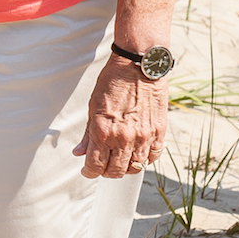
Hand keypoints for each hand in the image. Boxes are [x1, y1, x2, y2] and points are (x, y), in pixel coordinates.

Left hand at [76, 58, 166, 177]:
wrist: (138, 65)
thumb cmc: (113, 82)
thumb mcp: (93, 107)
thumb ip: (87, 134)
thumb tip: (79, 153)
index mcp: (103, 132)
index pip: (95, 165)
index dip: (90, 172)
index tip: (88, 171)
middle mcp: (124, 138)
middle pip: (116, 171)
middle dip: (106, 172)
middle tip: (103, 167)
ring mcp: (143, 136)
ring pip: (135, 167)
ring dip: (126, 168)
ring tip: (120, 160)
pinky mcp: (158, 131)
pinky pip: (153, 156)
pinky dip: (145, 159)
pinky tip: (137, 153)